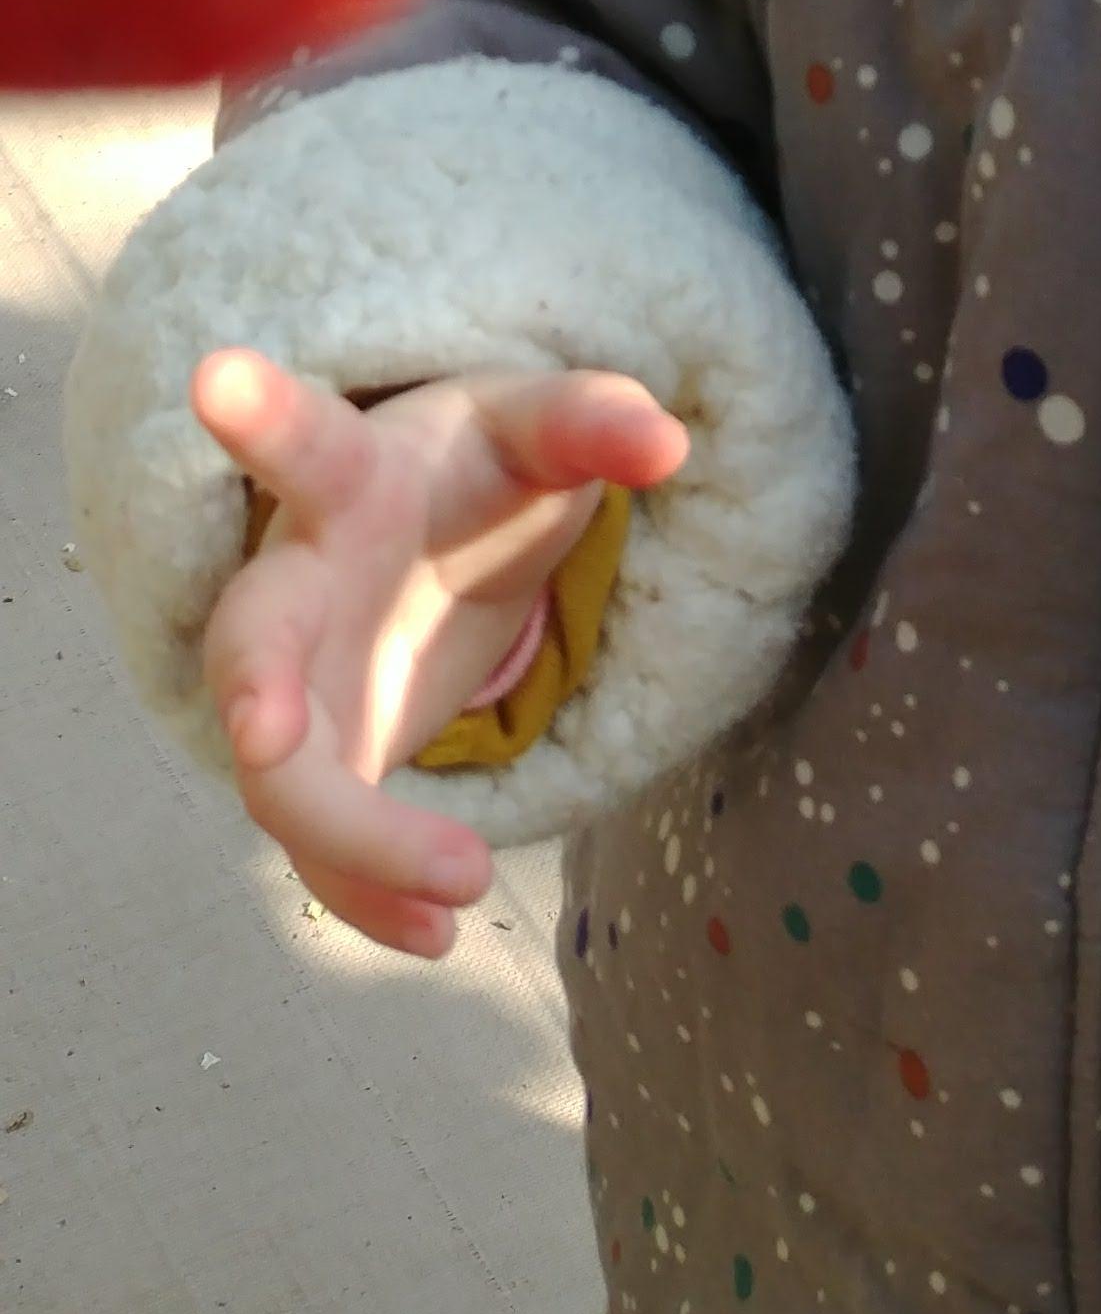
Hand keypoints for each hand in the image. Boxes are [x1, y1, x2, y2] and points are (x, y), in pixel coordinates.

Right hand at [191, 347, 688, 961]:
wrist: (429, 531)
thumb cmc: (477, 468)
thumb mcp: (539, 430)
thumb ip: (594, 425)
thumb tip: (670, 442)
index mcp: (353, 479)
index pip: (308, 442)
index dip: (262, 415)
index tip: (216, 374)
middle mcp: (301, 584)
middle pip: (252, 639)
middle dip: (252, 690)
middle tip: (267, 739)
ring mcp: (297, 685)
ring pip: (284, 775)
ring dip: (354, 838)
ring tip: (460, 890)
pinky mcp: (322, 763)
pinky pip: (322, 848)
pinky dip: (370, 897)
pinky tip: (439, 939)